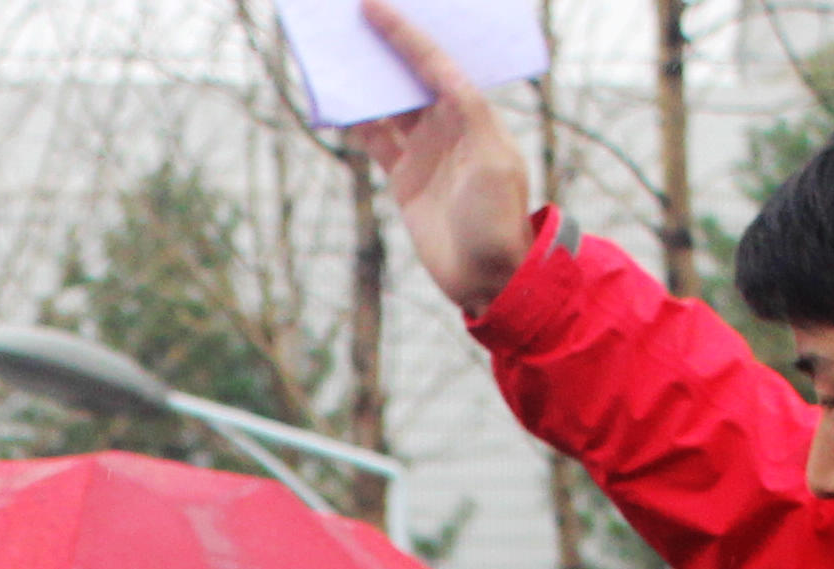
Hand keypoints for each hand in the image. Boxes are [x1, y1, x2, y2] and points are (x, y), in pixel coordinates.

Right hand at [353, 0, 551, 319]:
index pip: (434, 62)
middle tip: (349, 20)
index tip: (374, 6)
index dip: (405, 34)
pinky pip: (375, 141)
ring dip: (365, 82)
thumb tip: (446, 79)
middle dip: (382, 48)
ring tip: (336, 54)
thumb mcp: (492, 163)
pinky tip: (334, 105)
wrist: (489, 277)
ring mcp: (424, 150)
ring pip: (388, 105)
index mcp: (473, 114)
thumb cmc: (498, 220)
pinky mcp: (405, 178)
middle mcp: (448, 125)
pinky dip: (356, 123)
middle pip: (409, 76)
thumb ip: (470, 117)